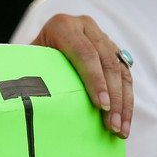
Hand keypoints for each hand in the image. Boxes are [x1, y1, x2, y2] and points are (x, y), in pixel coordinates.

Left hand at [30, 13, 132, 136]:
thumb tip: (40, 102)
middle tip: (113, 126)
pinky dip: (126, 100)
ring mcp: (102, 37)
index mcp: (63, 26)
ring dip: (123, 103)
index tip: (102, 106)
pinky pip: (125, 76)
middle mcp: (85, 27)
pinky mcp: (112, 50)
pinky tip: (124, 121)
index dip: (95, 80)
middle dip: (113, 97)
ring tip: (121, 130)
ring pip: (120, 71)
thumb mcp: (29, 64)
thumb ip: (36, 76)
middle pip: (107, 63)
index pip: (85, 53)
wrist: (38, 48)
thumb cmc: (30, 62)